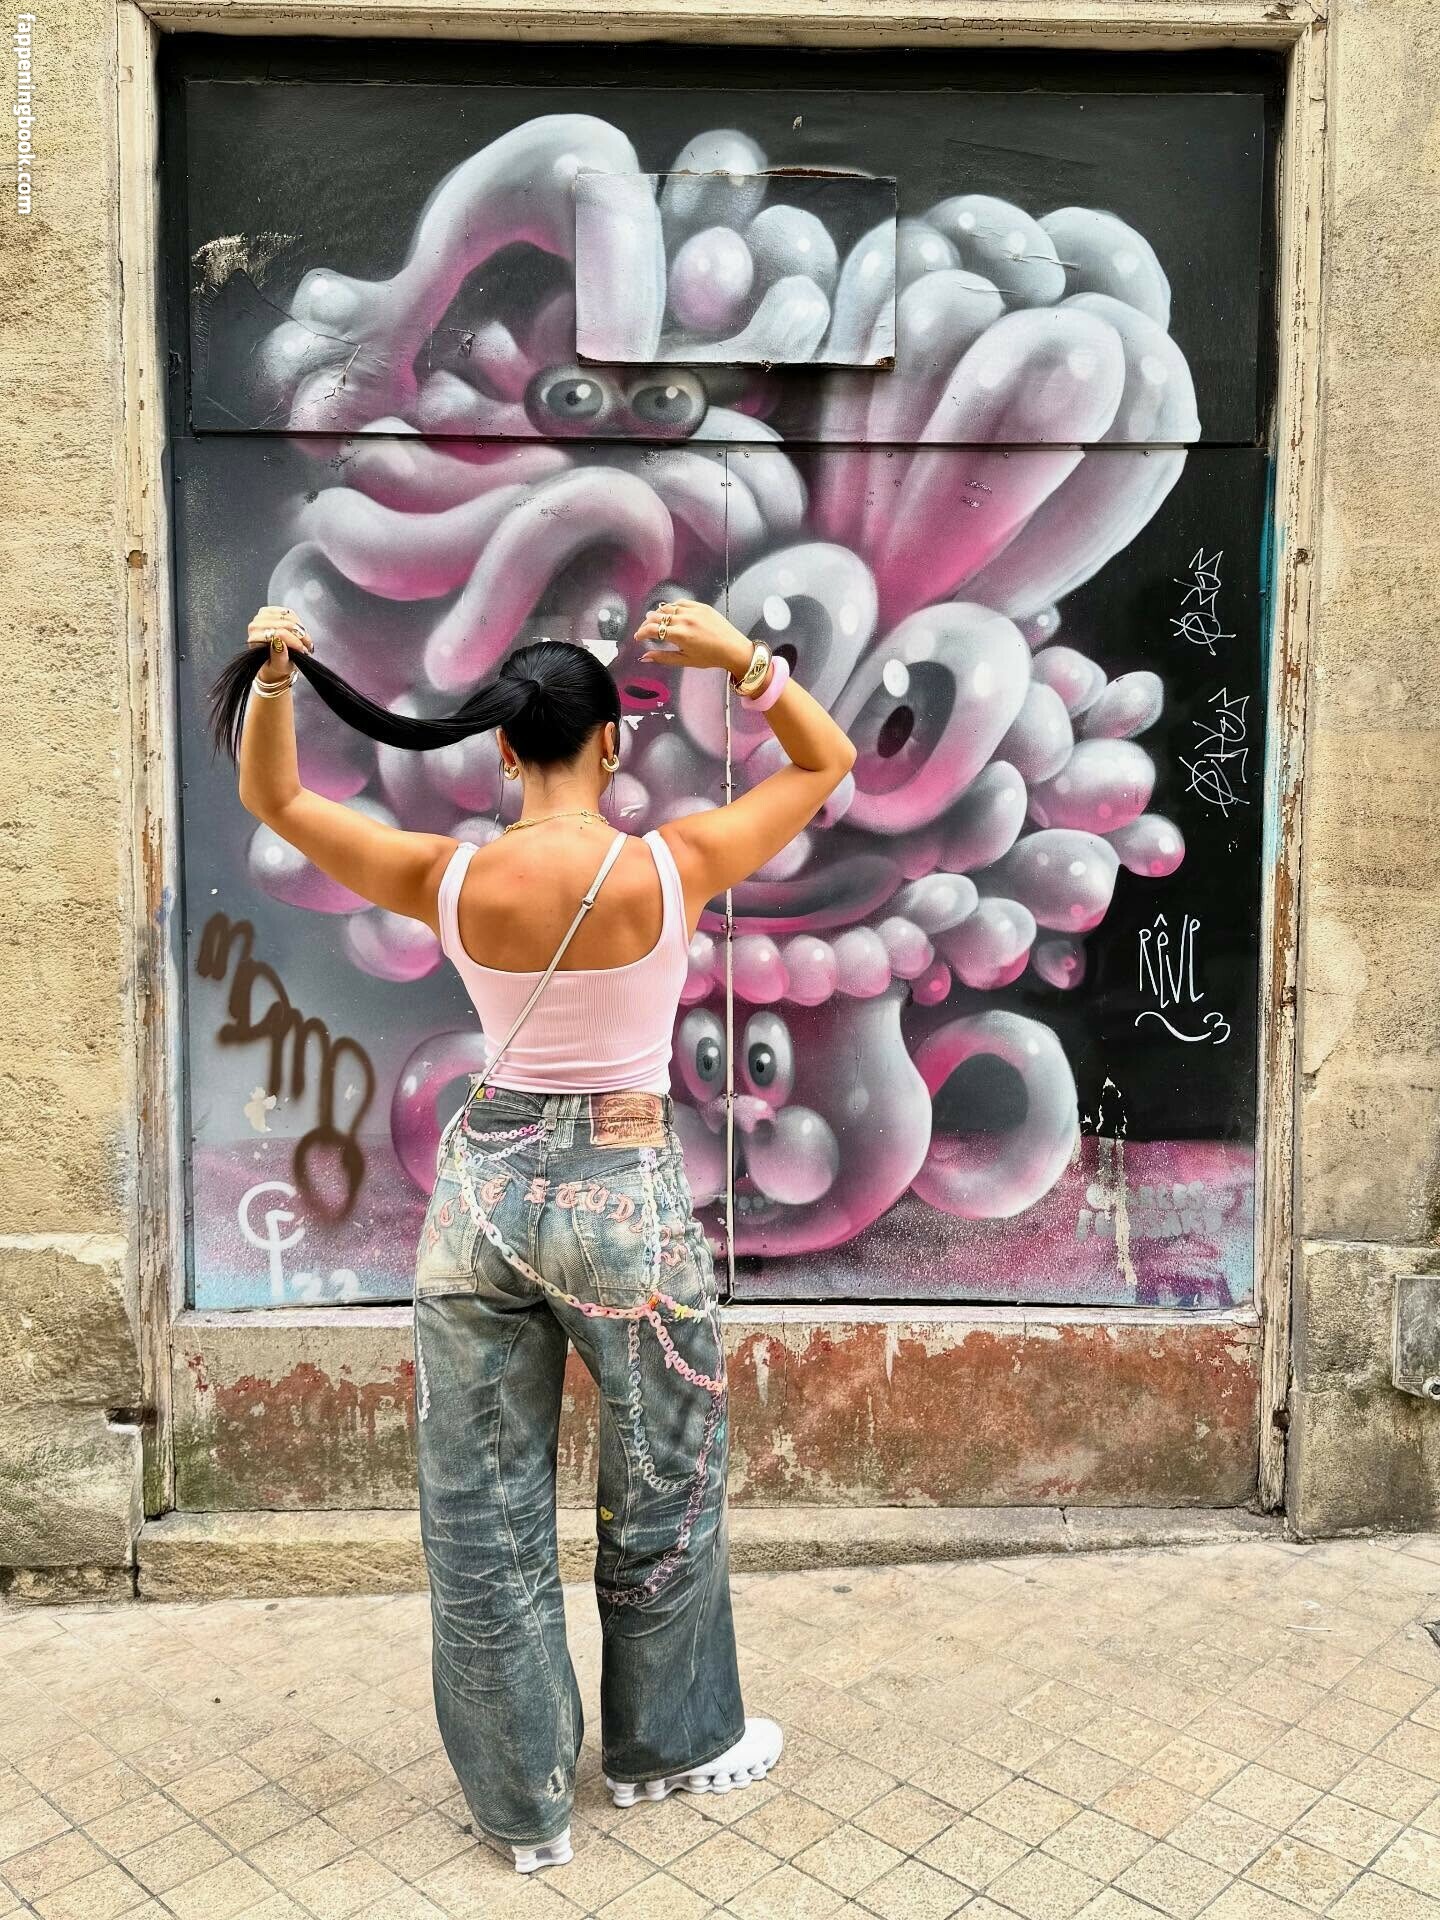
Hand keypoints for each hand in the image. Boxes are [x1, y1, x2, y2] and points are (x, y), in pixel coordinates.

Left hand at [246, 605, 313, 681]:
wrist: (274, 662)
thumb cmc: (276, 665)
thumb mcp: (280, 666)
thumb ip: (279, 657)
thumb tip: (280, 643)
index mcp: (255, 639)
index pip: (278, 633)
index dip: (293, 641)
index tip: (302, 650)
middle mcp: (255, 625)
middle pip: (285, 624)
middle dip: (299, 636)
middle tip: (306, 646)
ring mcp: (262, 616)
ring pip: (288, 618)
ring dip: (300, 629)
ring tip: (304, 641)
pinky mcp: (270, 611)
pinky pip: (289, 613)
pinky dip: (297, 622)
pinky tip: (298, 632)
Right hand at [634, 599, 752, 678]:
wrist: (733, 648)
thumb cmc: (711, 657)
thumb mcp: (685, 660)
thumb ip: (663, 657)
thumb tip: (645, 657)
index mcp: (680, 635)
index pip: (652, 629)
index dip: (642, 633)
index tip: (638, 637)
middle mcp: (685, 620)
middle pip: (657, 617)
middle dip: (647, 624)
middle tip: (644, 630)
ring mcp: (693, 611)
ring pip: (667, 607)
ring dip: (658, 614)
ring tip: (655, 620)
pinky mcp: (701, 606)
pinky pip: (681, 603)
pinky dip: (672, 607)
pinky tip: (670, 612)